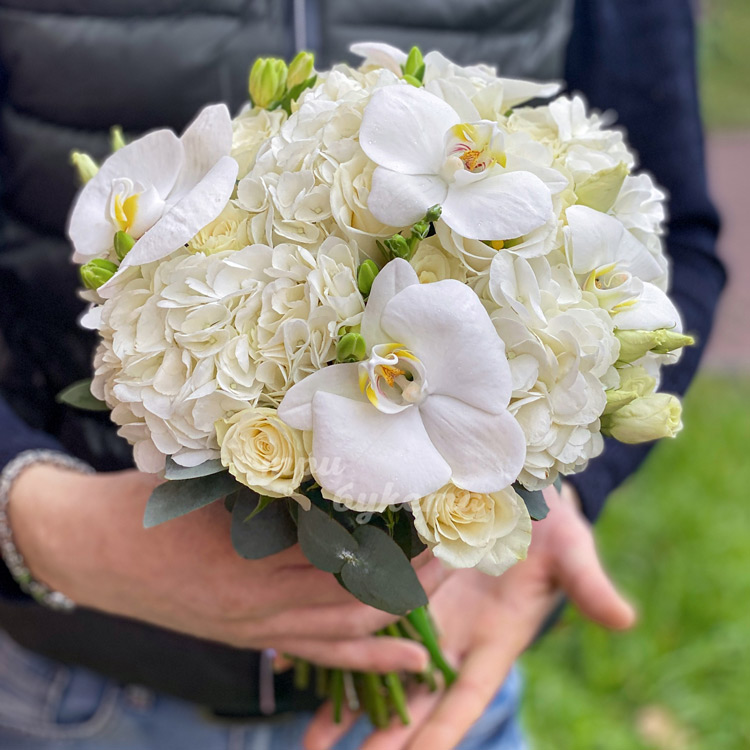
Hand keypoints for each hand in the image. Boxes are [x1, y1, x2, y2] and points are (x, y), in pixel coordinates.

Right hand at [9, 465, 448, 673]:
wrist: (90, 549)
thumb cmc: (148, 502)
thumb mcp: (208, 481)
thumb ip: (273, 484)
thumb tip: (338, 467)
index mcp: (249, 553)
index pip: (346, 548)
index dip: (398, 534)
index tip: (435, 509)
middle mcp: (260, 601)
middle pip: (358, 592)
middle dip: (415, 574)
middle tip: (457, 546)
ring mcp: (257, 628)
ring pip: (346, 630)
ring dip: (400, 611)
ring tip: (446, 587)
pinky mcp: (251, 638)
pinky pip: (319, 655)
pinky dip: (367, 659)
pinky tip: (412, 662)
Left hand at [305, 484, 634, 748]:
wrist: (517, 496)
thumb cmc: (551, 528)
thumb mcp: (572, 554)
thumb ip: (589, 587)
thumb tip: (625, 618)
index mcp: (495, 638)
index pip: (466, 697)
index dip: (440, 732)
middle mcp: (456, 635)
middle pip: (417, 696)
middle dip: (386, 736)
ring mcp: (427, 611)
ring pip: (385, 665)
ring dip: (352, 700)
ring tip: (312, 738)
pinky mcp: (406, 583)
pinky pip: (370, 619)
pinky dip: (343, 643)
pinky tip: (308, 662)